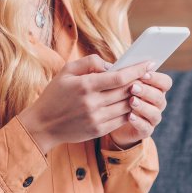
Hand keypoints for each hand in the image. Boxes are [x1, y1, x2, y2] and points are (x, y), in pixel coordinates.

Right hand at [17, 55, 153, 154]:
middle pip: (126, 91)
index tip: (148, 63)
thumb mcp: (66, 71)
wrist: (43, 124)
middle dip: (140, 81)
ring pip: (127, 106)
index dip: (137, 70)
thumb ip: (89, 62)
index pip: (119, 77)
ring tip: (140, 88)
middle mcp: (92, 103)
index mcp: (84, 85)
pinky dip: (129, 110)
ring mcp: (96, 118)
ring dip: (136, 97)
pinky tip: (130, 103)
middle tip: (149, 74)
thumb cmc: (54, 95)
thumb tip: (111, 64)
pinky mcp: (98, 130)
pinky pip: (121, 119)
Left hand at [107, 70, 172, 148]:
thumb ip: (118, 73)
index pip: (165, 82)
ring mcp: (152, 117)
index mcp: (154, 88)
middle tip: (133, 87)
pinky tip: (130, 116)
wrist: (111, 119)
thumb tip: (113, 67)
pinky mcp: (145, 130)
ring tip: (131, 102)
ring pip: (155, 113)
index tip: (143, 74)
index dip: (156, 78)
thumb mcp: (116, 82)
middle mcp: (157, 103)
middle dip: (147, 91)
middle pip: (160, 97)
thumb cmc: (115, 94)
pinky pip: (146, 128)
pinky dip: (139, 122)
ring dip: (144, 106)